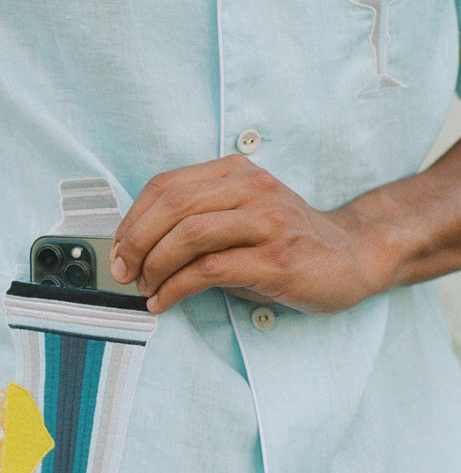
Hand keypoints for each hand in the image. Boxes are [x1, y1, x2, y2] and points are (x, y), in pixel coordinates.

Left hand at [110, 154, 393, 313]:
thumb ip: (200, 218)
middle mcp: (252, 189)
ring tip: (145, 287)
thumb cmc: (290, 240)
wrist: (354, 255)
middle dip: (135, 242)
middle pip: (171, 206)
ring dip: (154, 265)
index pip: (166, 185)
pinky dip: (176, 288)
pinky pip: (210, 270)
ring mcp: (266, 223)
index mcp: (237, 172)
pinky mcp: (276, 259)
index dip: (132, 219)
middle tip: (123, 271)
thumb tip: (138, 248)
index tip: (118, 249)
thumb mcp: (243, 214)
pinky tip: (165, 300)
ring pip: (188, 235)